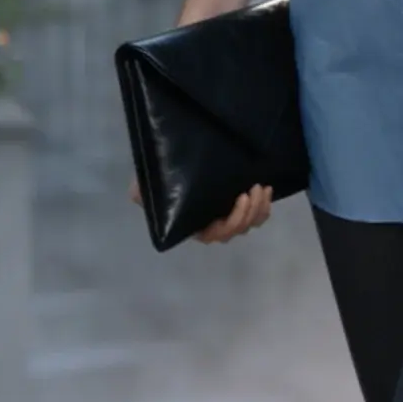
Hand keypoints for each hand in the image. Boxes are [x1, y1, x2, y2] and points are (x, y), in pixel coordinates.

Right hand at [127, 176, 274, 241]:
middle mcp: (213, 226)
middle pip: (237, 230)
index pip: (217, 234)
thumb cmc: (160, 178)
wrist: (172, 167)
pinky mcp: (241, 206)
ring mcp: (228, 216)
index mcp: (194, 226)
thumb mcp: (146, 186)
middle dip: (248, 212)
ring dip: (259, 209)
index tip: (239, 197)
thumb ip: (141, 193)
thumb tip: (136, 194)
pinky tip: (266, 189)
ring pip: (250, 223)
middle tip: (251, 189)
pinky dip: (264, 205)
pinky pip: (258, 214)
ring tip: (260, 187)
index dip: (232, 221)